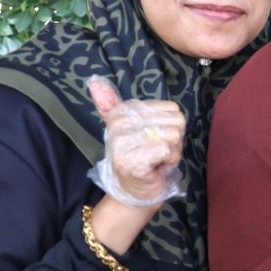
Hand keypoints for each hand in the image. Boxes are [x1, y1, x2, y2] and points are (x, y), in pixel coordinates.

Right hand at [88, 78, 184, 207]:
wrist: (132, 190)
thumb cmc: (140, 157)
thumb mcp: (132, 126)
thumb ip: (114, 103)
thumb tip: (95, 80)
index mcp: (122, 112)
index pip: (172, 109)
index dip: (171, 127)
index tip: (154, 140)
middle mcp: (119, 123)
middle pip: (176, 122)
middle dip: (173, 141)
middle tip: (156, 153)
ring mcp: (124, 142)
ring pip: (173, 136)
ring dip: (171, 152)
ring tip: (155, 159)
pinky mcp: (132, 160)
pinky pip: (166, 150)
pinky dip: (168, 162)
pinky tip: (155, 167)